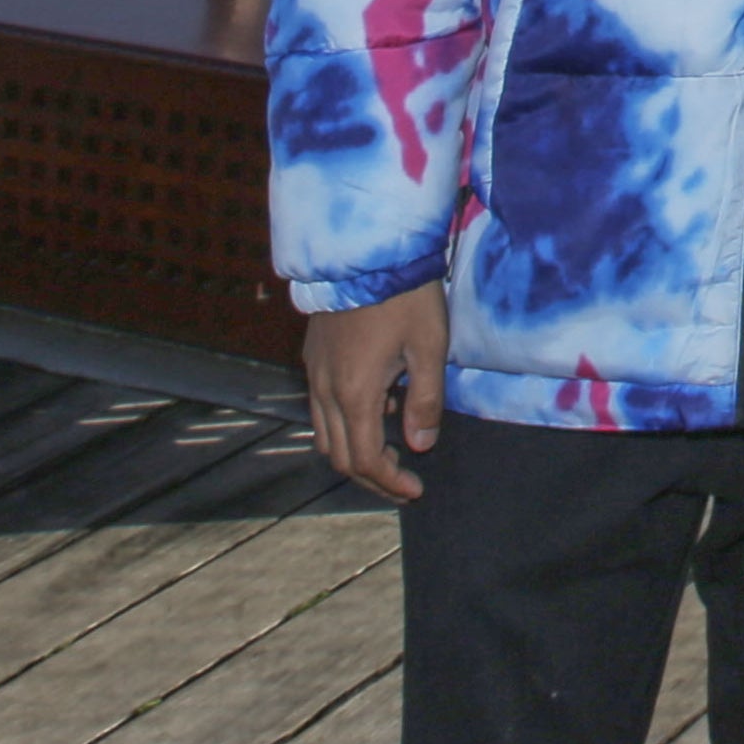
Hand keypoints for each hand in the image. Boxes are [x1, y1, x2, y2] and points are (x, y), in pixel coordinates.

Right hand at [305, 281, 447, 501]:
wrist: (367, 254)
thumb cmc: (405, 297)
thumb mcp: (429, 346)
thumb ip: (425, 399)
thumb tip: (420, 444)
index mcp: (354, 393)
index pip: (363, 459)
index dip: (388, 482)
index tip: (415, 489)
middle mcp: (325, 390)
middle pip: (339, 455)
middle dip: (371, 476)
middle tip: (403, 482)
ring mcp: (315, 374)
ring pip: (326, 435)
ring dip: (355, 452)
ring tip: (393, 450)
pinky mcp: (313, 358)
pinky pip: (323, 408)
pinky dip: (347, 424)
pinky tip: (380, 407)